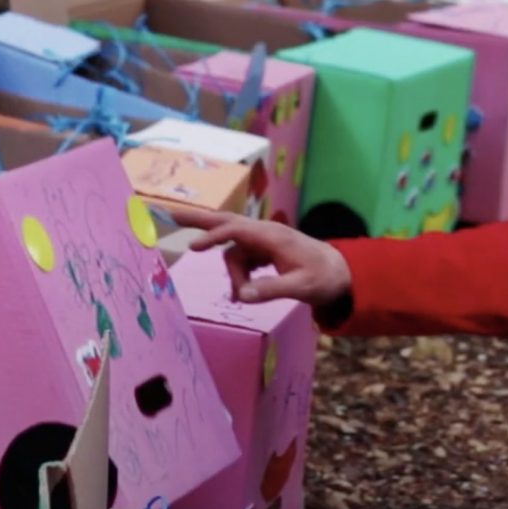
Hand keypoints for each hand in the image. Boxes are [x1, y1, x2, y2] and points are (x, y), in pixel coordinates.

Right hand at [176, 209, 351, 308]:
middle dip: (197, 220)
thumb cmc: (322, 278)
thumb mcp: (300, 288)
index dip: (213, 238)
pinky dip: (237, 274)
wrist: (340, 272)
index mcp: (272, 236)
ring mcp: (261, 241)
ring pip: (232, 253)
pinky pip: (239, 260)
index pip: (235, 231)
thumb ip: (270, 290)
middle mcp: (263, 233)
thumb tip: (241, 295)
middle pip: (224, 221)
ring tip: (244, 295)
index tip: (193, 249)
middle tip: (167, 213)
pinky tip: (245, 289)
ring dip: (233, 274)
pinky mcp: (261, 251)